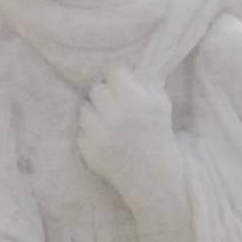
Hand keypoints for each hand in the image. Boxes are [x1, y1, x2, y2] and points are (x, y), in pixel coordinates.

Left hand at [78, 68, 172, 185]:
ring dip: (94, 114)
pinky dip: (90, 134)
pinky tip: (105, 140)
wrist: (152, 175)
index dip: (117, 79)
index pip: (112, 73)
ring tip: (108, 122)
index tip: (121, 85)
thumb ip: (145, 82)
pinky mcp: (88, 150)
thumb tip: (128, 66)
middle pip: (96, 89)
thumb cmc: (158, 134)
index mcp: (135, 100)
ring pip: (84, 109)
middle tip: (113, 104)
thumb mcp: (161, 103)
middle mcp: (114, 115)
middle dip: (104, 94)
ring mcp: (99, 134)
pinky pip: (81, 131)